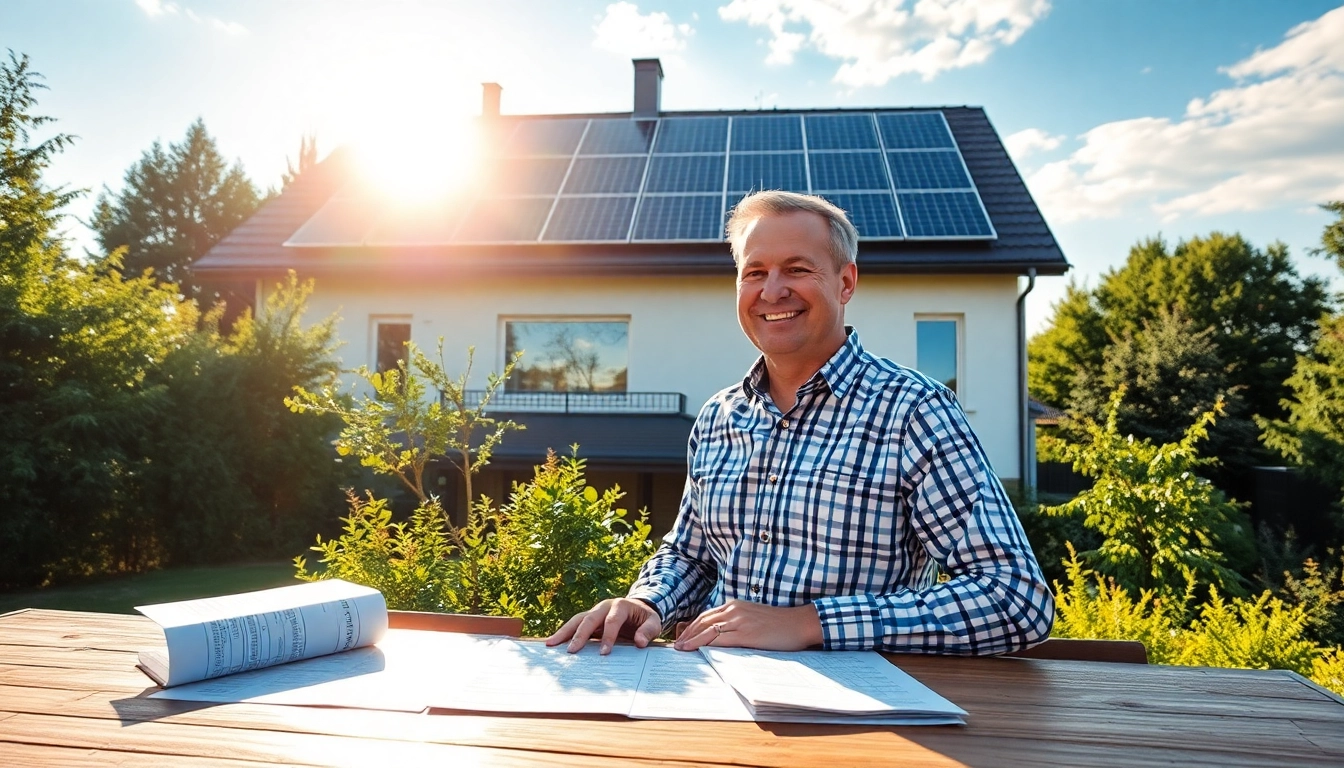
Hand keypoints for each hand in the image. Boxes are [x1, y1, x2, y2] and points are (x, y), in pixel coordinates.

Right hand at [545, 598, 662, 654]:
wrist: (639, 610)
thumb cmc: (646, 618)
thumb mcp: (654, 623)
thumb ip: (648, 631)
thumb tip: (639, 643)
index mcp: (621, 605)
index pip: (612, 620)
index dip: (608, 636)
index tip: (604, 653)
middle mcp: (604, 606)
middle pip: (589, 618)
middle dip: (580, 635)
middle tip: (571, 651)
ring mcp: (595, 612)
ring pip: (577, 620)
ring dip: (564, 632)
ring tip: (551, 644)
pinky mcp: (589, 620)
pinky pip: (575, 626)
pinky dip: (564, 634)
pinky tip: (553, 644)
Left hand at [673, 600, 822, 651]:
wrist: (799, 623)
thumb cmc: (778, 624)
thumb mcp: (753, 618)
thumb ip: (736, 623)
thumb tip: (720, 636)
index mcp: (735, 606)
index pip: (706, 616)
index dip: (692, 627)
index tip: (682, 637)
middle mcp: (734, 610)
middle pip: (703, 621)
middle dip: (687, 634)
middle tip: (676, 646)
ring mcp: (740, 621)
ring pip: (708, 630)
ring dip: (692, 640)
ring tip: (681, 649)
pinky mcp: (747, 634)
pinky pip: (722, 640)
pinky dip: (707, 645)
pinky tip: (699, 651)